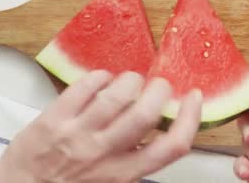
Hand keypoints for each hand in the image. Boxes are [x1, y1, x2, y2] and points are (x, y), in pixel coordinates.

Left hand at [0, 70, 201, 182]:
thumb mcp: (112, 182)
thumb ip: (136, 158)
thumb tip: (161, 126)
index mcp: (124, 174)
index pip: (172, 146)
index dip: (190, 118)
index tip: (193, 98)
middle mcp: (104, 155)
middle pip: (146, 114)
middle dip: (160, 90)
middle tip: (159, 85)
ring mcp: (77, 135)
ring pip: (117, 95)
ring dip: (131, 80)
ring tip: (131, 81)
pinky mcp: (54, 118)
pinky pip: (84, 86)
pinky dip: (100, 76)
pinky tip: (103, 78)